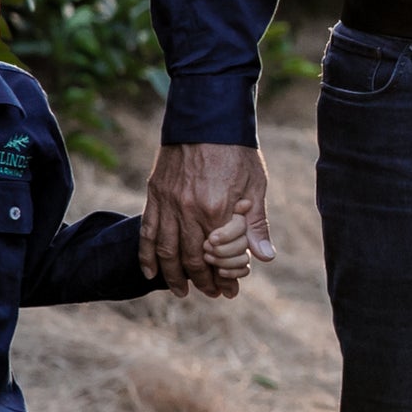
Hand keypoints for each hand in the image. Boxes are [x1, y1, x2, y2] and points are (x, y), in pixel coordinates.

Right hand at [144, 141, 272, 297]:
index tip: (230, 290)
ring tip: (182, 292)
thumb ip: (257, 224)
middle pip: (192, 258)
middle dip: (202, 281)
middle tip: (211, 294)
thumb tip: (264, 257)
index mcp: (217, 209)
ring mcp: (168, 203)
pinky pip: (147, 231)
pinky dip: (147, 255)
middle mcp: (189, 210)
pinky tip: (150, 273)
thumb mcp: (256, 185)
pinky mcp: (155, 194)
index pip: (218, 257)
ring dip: (174, 276)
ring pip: (166, 250)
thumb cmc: (237, 150)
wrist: (208, 117)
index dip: (224, 277)